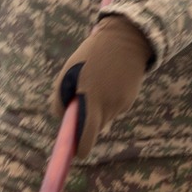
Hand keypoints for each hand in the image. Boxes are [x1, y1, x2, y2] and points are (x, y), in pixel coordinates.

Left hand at [50, 15, 153, 159]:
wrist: (126, 39)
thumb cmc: (91, 55)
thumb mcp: (67, 72)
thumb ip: (60, 98)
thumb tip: (63, 117)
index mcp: (92, 99)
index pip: (87, 135)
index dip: (81, 147)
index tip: (76, 152)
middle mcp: (109, 106)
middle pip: (96, 127)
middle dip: (86, 122)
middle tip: (80, 103)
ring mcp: (122, 103)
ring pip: (105, 116)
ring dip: (98, 108)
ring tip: (96, 84)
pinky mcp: (131, 98)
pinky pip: (114, 107)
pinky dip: (109, 100)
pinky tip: (109, 81)